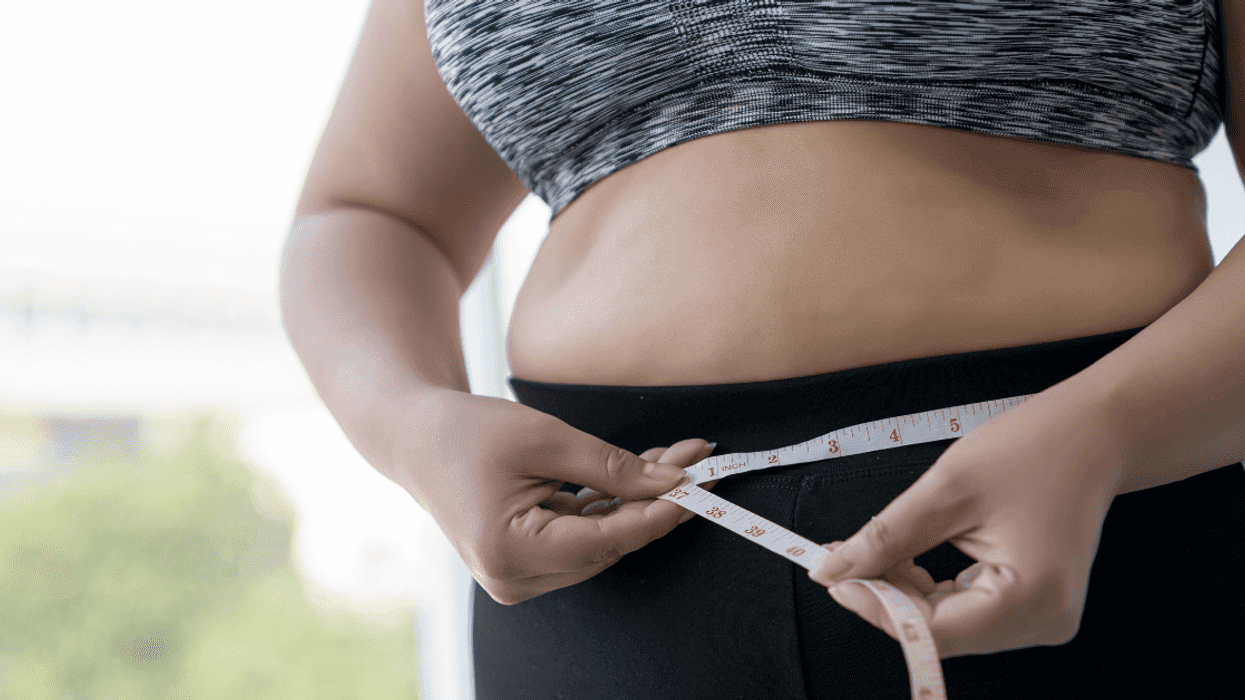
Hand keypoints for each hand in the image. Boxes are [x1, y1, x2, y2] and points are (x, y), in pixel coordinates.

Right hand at [396, 390, 715, 604]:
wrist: (416, 439)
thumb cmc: (468, 432)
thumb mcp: (543, 437)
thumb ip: (609, 466)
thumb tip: (668, 484)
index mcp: (508, 550)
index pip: (602, 541)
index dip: (654, 516)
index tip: (696, 487)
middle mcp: (513, 577)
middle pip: (606, 544)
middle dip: (654, 502)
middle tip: (697, 459)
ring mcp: (518, 576)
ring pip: (600, 541)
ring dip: (638, 502)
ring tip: (677, 456)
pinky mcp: (525, 563)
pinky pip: (582, 536)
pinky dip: (611, 505)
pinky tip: (644, 473)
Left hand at [807, 382, 1126, 657]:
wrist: (1094, 434)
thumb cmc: (1034, 449)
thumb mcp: (946, 488)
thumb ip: (886, 537)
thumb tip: (833, 570)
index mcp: (1032, 598)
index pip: (932, 631)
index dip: (876, 608)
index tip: (834, 578)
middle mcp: (1046, 621)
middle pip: (940, 633)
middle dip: (887, 598)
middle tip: (845, 556)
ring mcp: (1044, 618)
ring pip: (949, 625)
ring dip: (905, 593)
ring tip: (879, 550)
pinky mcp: (1035, 606)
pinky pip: (967, 612)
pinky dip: (930, 590)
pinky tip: (909, 558)